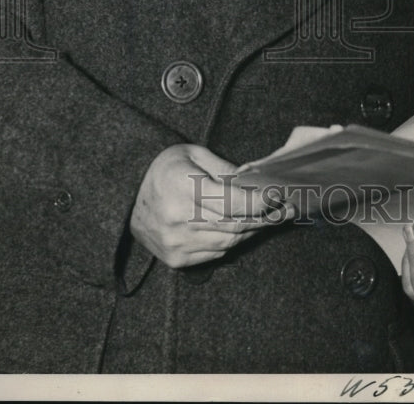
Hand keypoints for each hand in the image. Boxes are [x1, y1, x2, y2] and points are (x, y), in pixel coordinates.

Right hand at [130, 143, 292, 267]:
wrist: (125, 195)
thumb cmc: (163, 168)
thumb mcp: (194, 154)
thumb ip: (226, 170)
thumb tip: (257, 183)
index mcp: (181, 186)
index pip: (232, 202)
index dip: (260, 202)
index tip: (280, 196)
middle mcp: (177, 219)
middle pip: (235, 225)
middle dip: (266, 218)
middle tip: (287, 209)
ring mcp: (176, 243)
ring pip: (229, 242)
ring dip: (253, 231)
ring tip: (272, 219)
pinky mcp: (176, 259)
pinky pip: (216, 253)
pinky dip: (234, 241)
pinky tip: (246, 229)